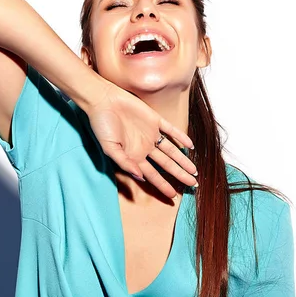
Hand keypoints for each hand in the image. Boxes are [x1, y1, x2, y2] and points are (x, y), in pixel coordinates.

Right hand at [84, 84, 197, 198]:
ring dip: (183, 160)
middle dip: (179, 175)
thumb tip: (140, 177)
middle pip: (166, 165)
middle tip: (193, 184)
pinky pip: (171, 130)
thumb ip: (125, 163)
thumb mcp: (109, 148)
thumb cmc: (101, 125)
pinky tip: (191, 146)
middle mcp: (144, 147)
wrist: (103, 100)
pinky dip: (181, 137)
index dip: (163, 185)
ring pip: (172, 150)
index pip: (152, 175)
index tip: (173, 196)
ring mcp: (151, 134)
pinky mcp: (154, 119)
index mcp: (134, 156)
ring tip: (194, 171)